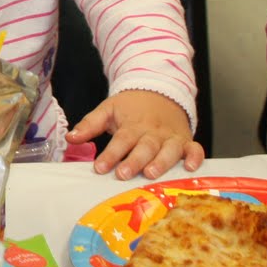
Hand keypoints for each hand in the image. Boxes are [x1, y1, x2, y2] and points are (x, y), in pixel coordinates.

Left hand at [68, 90, 204, 179]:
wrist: (160, 91)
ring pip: (168, 150)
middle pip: (144, 147)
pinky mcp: (186, 140)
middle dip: (134, 161)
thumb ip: (90, 124)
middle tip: (123, 174)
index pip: (120, 140)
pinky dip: (195, 157)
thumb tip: (71, 138)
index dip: (110, 154)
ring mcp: (171, 137)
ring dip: (161, 162)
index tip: (99, 168)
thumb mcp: (108, 109)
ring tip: (151, 174)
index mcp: (132, 125)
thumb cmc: (131, 106)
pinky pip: (195, 149)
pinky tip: (191, 168)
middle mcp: (153, 132)